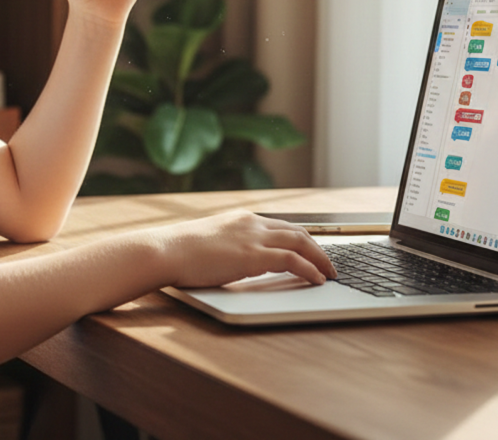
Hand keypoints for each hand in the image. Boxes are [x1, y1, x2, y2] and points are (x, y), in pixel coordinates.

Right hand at [155, 210, 336, 288]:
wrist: (167, 250)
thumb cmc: (181, 251)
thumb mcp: (212, 242)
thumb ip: (230, 246)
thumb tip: (238, 260)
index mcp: (243, 218)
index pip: (282, 226)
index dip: (302, 239)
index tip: (313, 251)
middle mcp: (252, 222)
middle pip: (298, 231)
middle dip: (318, 248)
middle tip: (329, 264)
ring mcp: (254, 237)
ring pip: (301, 242)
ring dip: (320, 259)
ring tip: (330, 274)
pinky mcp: (253, 255)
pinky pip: (292, 260)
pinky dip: (310, 269)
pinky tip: (317, 279)